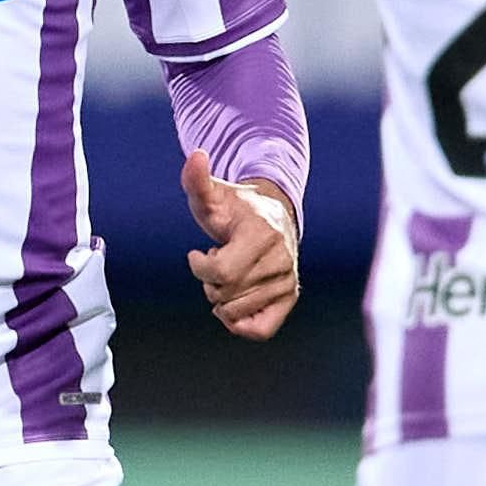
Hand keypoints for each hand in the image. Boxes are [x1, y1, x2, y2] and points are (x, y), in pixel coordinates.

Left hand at [181, 156, 298, 339]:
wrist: (271, 216)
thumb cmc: (235, 209)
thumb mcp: (212, 196)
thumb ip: (197, 179)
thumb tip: (196, 155)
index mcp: (261, 235)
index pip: (219, 272)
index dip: (199, 266)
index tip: (198, 253)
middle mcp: (280, 259)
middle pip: (225, 294)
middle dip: (209, 284)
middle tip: (217, 264)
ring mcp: (287, 280)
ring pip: (237, 313)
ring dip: (221, 300)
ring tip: (229, 276)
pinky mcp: (289, 297)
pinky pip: (261, 330)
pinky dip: (241, 325)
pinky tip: (233, 307)